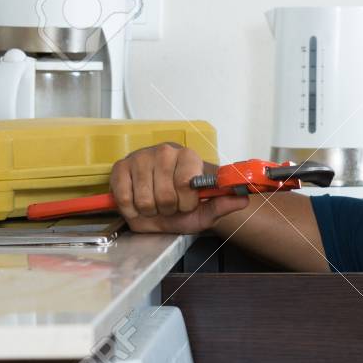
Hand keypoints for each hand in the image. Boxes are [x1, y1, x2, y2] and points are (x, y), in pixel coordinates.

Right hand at [109, 143, 247, 233]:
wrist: (162, 205)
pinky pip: (124, 198)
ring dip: (150, 210)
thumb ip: (224, 204)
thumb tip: (243, 199)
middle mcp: (165, 151)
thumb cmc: (183, 205)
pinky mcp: (120, 168)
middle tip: (169, 205)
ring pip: (144, 199)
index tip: (188, 203)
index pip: (186, 182)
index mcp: (189, 156)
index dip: (187, 201)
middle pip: (165, 194)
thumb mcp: (206, 210)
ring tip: (155, 204)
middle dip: (169, 208)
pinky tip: (138, 203)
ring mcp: (140, 157)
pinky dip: (131, 209)